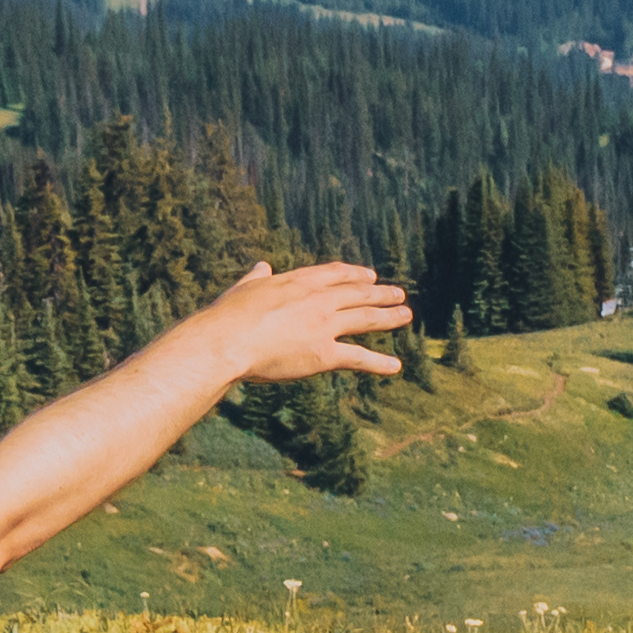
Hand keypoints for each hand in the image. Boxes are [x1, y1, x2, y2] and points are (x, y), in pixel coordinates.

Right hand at [168, 259, 410, 387]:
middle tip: (398, 294)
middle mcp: (317, 300)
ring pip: (365, 318)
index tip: (369, 275)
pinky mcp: (324, 354)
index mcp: (297, 282)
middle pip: (357, 293)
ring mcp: (324, 326)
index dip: (355, 274)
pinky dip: (379, 363)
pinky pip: (358, 358)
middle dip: (380, 292)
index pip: (335, 274)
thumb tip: (261, 266)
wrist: (227, 341)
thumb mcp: (243, 288)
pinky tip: (395, 366)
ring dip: (388, 316)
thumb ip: (256, 278)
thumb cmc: (227, 317)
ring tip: (405, 315)